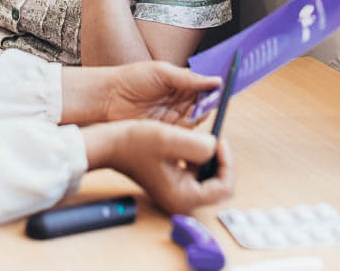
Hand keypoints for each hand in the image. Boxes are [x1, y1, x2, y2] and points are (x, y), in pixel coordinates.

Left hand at [102, 60, 221, 125]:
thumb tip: (215, 80)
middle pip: (204, 104)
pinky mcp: (167, 132)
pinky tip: (190, 123)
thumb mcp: (162, 72)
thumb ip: (188, 78)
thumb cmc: (131, 79)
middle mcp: (179, 101)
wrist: (108, 98)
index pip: (204, 87)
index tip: (225, 86)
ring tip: (198, 110)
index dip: (214, 88)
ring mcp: (174, 117)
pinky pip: (185, 133)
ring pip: (197, 120)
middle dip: (210, 103)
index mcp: (180, 83)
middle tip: (212, 101)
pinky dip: (190, 130)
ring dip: (200, 116)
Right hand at [110, 122, 233, 213]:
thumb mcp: (170, 139)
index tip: (220, 141)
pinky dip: (196, 156)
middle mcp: (182, 200)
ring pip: (208, 176)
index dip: (227, 163)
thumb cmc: (135, 143)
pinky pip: (196, 171)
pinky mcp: (173, 182)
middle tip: (213, 139)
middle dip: (219, 160)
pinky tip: (186, 143)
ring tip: (195, 139)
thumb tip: (215, 146)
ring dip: (207, 156)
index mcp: (183, 197)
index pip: (224, 187)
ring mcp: (178, 192)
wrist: (112, 144)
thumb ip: (199, 145)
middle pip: (219, 184)